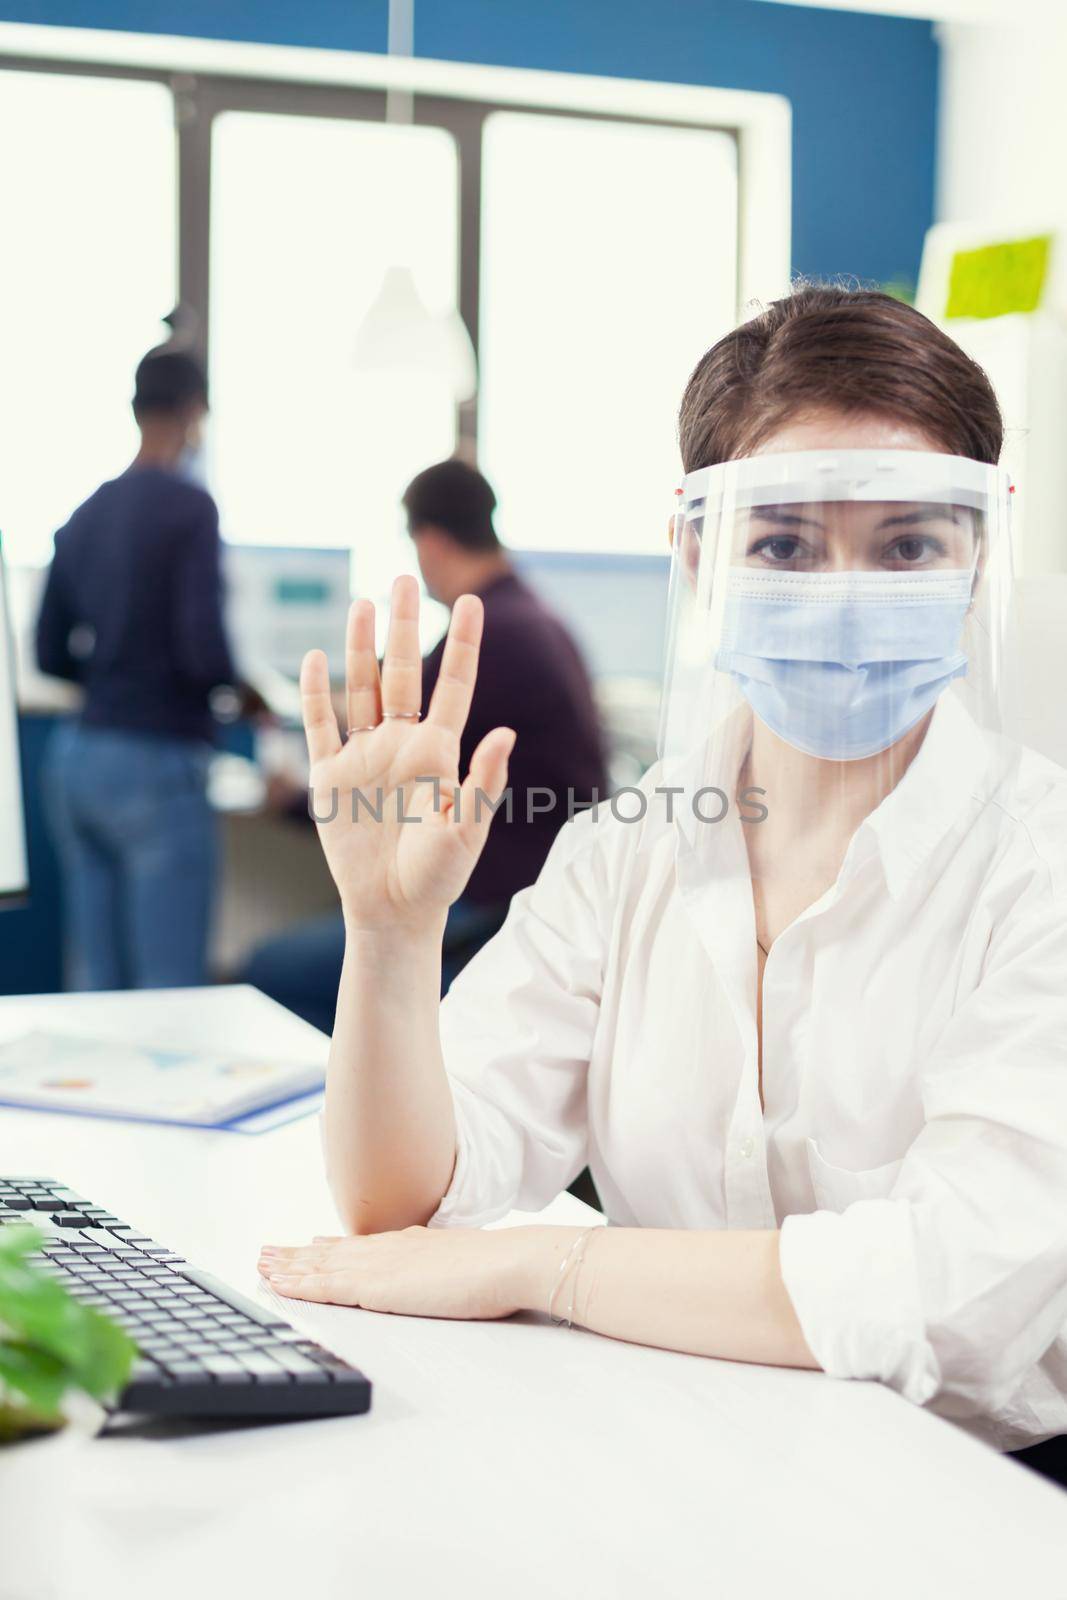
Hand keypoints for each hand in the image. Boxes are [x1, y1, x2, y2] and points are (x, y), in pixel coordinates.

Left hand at [258, 1225, 562, 1321]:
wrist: (509, 1261)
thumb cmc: (500, 1268)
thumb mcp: (466, 1264)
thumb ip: (446, 1268)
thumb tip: (443, 1274)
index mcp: (411, 1245)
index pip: (360, 1246)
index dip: (330, 1247)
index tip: (308, 1244)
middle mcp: (388, 1249)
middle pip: (332, 1251)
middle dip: (298, 1254)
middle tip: (269, 1252)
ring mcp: (379, 1266)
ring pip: (320, 1265)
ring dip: (289, 1265)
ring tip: (262, 1264)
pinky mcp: (374, 1287)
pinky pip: (324, 1286)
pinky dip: (298, 1284)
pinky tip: (278, 1284)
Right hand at [301, 576, 514, 932]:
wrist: (392, 908)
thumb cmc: (438, 875)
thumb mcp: (467, 828)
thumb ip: (483, 780)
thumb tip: (505, 732)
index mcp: (439, 752)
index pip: (454, 685)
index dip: (462, 644)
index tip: (471, 601)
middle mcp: (401, 744)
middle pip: (401, 673)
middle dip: (402, 626)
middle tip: (402, 578)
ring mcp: (364, 756)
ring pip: (360, 688)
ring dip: (360, 647)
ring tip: (363, 602)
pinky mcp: (330, 776)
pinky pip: (320, 725)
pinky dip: (315, 692)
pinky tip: (315, 657)